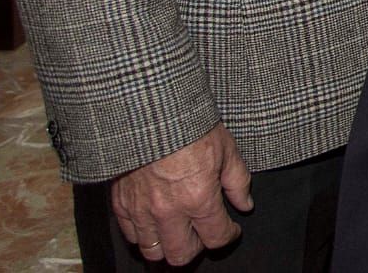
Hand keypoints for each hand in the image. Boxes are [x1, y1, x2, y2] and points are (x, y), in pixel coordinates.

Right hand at [111, 124, 252, 265]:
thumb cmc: (191, 126)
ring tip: (178, 232)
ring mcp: (141, 210)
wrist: (152, 111)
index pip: (216, 237)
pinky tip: (155, 222)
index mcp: (199, 198)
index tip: (231, 229)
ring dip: (168, 246)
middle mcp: (168, 211)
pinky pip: (131, 235)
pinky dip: (144, 234)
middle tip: (203, 234)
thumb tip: (245, 204)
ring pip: (153, 251)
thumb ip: (238, 182)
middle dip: (197, 248)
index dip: (228, 236)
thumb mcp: (227, 150)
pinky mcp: (121, 203)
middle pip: (181, 255)